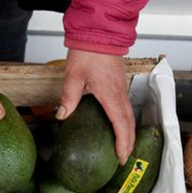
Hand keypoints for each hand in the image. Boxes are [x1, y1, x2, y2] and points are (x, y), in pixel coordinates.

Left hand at [57, 49, 134, 163]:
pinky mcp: (118, 85)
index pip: (120, 124)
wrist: (100, 32)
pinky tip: (118, 127)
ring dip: (128, 133)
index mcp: (110, 94)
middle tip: (123, 159)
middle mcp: (120, 93)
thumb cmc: (88, 51)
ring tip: (123, 148)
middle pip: (129, 123)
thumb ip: (69, 97)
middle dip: (128, 143)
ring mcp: (121, 89)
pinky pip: (126, 108)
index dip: (122, 142)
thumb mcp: (74, 75)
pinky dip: (125, 122)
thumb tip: (62, 115)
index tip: (121, 156)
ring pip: (129, 116)